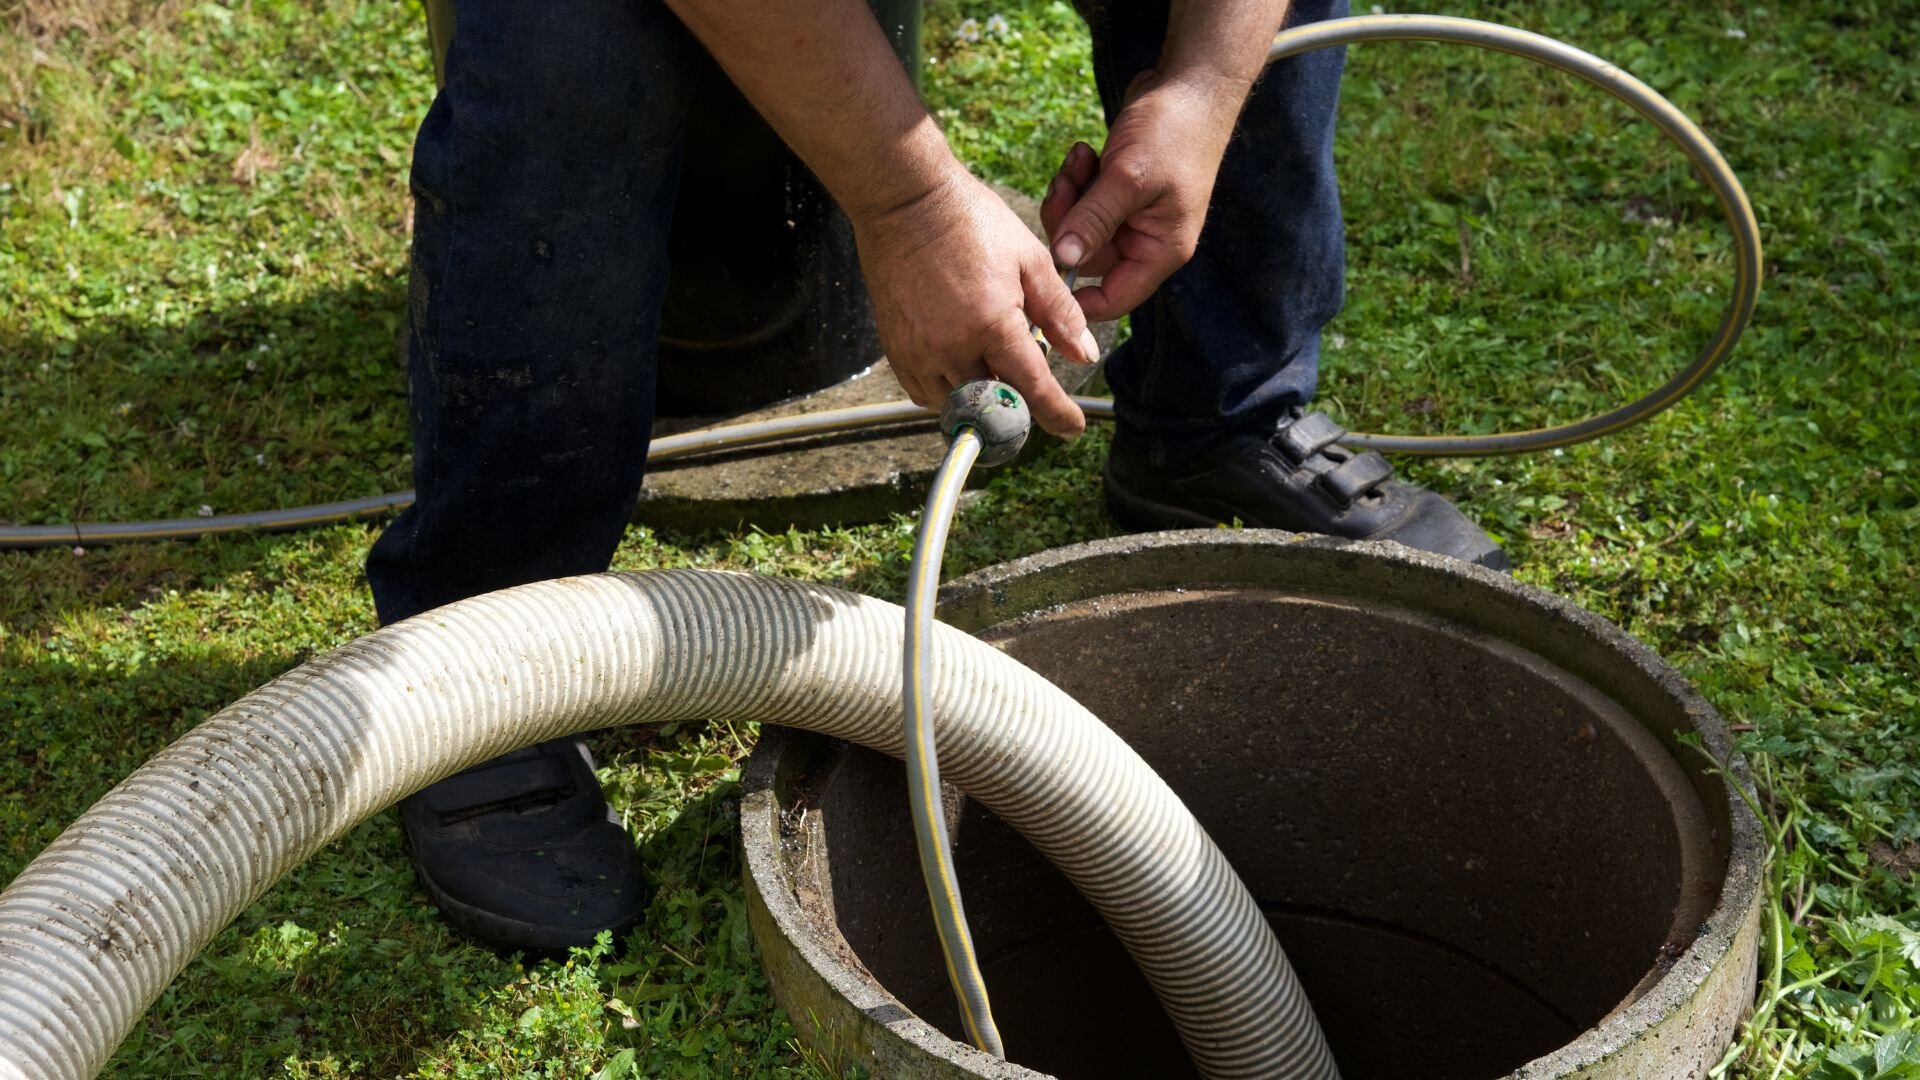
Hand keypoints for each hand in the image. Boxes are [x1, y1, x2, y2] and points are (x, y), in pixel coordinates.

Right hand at [851, 170, 1099, 437]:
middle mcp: (952, 346)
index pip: (1033, 388)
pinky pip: (923, 392)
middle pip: (993, 403)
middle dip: (1016, 403)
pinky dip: (947, 392)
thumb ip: (1060, 312)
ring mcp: (918, 350)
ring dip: (980, 398)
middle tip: (1029, 388)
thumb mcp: (1030, 259)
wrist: (906, 200)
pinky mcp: (895, 348)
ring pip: (956, 404)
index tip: (1071, 428)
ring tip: (993, 369)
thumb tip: (1083, 354)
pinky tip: (961, 367)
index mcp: (993, 323)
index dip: (1057, 414)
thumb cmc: (971, 221)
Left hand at [1041, 69, 1243, 320]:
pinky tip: (1084, 152)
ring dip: (1070, 195)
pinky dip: (1076, 180)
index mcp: (1160, 249)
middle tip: (1065, 184)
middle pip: (1087, 259)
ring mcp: (1132, 216)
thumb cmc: (1172, 131)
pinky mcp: (1118, 192)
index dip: (1078, 301)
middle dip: (1067, 222)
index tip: (1045, 279)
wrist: (1190, 83)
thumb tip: (1062, 261)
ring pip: (1080, 228)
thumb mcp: (1128, 177)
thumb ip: (1093, 220)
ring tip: (1079, 159)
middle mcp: (1146, 239)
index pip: (1115, 299)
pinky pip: (1083, 202)